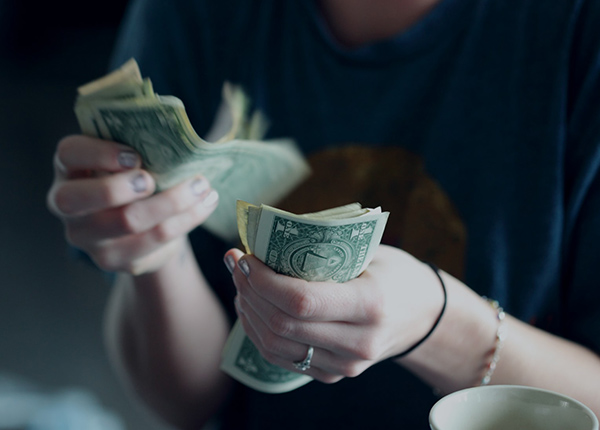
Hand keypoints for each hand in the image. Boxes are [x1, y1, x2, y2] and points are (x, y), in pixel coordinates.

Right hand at [47, 135, 218, 274]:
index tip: (133, 155)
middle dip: (120, 187)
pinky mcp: (115, 260)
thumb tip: (181, 138)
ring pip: (127, 221)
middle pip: (80, 199)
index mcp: (69, 169)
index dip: (98, 154)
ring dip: (172, 201)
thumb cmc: (134, 178)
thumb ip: (140, 145)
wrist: (142, 226)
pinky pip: (155, 240)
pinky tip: (206, 203)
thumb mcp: (130, 159)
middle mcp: (67, 205)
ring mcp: (88, 238)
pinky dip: (187, 219)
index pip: (68, 154)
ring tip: (202, 186)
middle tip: (152, 179)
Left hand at [225, 245, 444, 382]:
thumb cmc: (395, 274)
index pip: (301, 301)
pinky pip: (282, 358)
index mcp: (370, 305)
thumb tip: (267, 239)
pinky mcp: (333, 374)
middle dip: (249, 291)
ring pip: (275, 346)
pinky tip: (252, 307)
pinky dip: (259, 332)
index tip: (245, 257)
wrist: (423, 316)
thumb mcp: (370, 252)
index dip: (263, 281)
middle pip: (282, 325)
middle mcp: (358, 343)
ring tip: (240, 283)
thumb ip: (324, 249)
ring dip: (248, 311)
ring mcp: (345, 365)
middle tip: (236, 263)